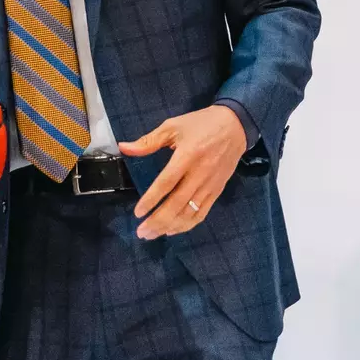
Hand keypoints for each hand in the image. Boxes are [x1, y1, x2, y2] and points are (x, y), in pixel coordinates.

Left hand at [117, 105, 247, 238]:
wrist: (235, 126)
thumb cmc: (201, 124)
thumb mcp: (173, 126)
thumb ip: (148, 140)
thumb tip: (123, 148)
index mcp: (187, 156)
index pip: (167, 183)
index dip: (152, 199)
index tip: (138, 213)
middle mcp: (200, 173)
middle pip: (177, 203)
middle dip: (158, 220)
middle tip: (141, 232)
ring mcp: (210, 184)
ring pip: (190, 212)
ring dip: (170, 226)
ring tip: (152, 235)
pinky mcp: (217, 191)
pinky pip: (202, 213)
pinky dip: (187, 225)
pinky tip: (173, 230)